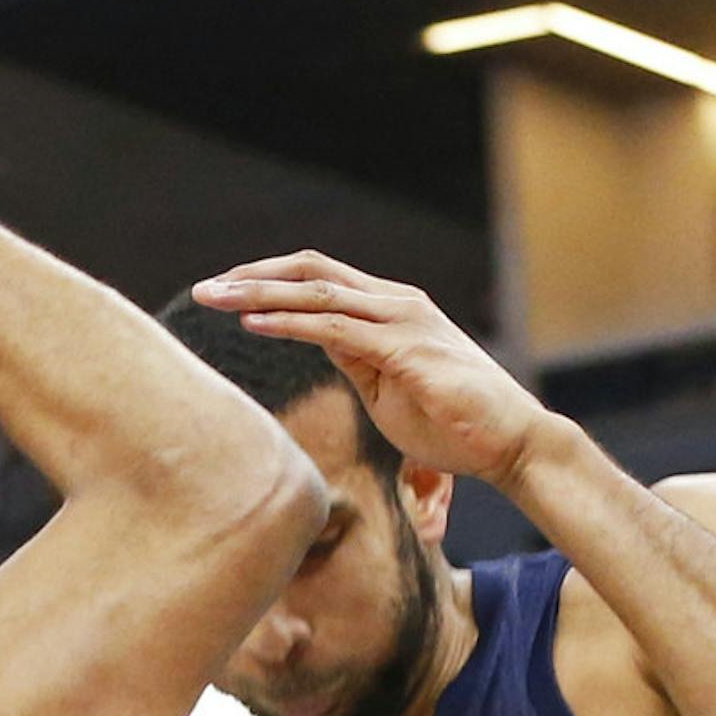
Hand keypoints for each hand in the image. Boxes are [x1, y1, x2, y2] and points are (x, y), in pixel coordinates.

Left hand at [192, 255, 543, 488]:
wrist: (509, 444)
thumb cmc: (453, 424)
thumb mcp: (387, 390)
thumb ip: (355, 360)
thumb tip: (319, 343)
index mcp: (390, 309)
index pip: (319, 281)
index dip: (270, 283)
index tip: (227, 296)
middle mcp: (394, 302)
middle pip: (311, 272)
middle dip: (253, 276)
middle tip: (205, 288)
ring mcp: (400, 320)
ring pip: (316, 293)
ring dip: (260, 293)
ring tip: (215, 298)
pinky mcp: (403, 349)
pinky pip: (334, 329)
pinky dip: (289, 323)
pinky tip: (253, 324)